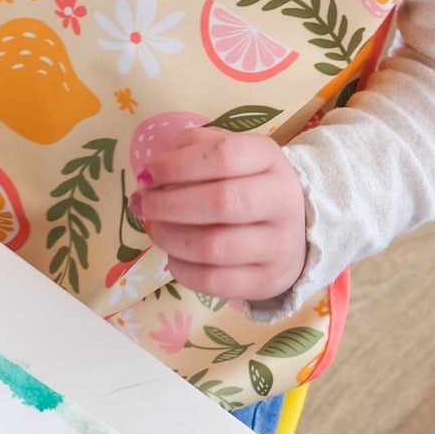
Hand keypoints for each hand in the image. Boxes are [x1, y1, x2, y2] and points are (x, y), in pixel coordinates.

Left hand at [132, 126, 307, 302]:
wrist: (292, 226)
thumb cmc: (244, 180)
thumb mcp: (224, 151)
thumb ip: (188, 151)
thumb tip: (149, 177)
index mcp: (269, 158)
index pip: (223, 155)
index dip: (177, 165)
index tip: (147, 174)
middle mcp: (282, 200)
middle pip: (220, 202)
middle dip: (169, 205)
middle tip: (142, 204)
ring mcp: (279, 245)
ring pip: (215, 247)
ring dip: (171, 238)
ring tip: (154, 229)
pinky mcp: (268, 282)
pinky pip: (215, 282)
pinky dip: (182, 270)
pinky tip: (172, 256)